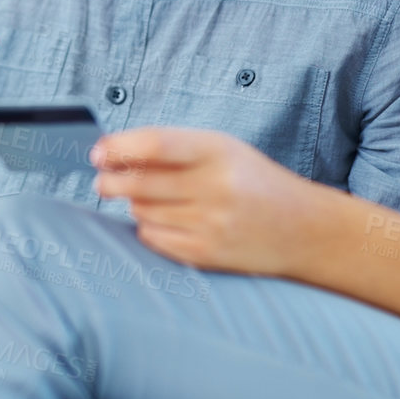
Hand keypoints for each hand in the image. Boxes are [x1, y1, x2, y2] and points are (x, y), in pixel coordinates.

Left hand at [92, 127, 319, 275]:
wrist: (301, 229)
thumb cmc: (253, 181)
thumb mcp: (222, 150)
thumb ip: (173, 149)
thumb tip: (114, 153)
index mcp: (218, 151)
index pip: (155, 145)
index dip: (119, 148)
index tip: (98, 152)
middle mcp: (215, 187)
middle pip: (139, 183)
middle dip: (110, 181)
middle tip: (101, 179)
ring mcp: (210, 224)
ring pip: (142, 211)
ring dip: (134, 203)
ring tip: (147, 198)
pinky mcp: (205, 254)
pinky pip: (153, 237)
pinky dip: (148, 227)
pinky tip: (164, 219)